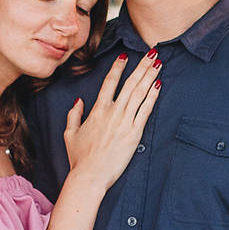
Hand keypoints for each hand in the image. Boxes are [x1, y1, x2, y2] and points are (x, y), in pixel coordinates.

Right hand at [61, 51, 160, 194]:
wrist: (89, 176)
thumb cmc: (79, 158)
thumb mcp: (70, 133)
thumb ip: (74, 114)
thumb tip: (79, 100)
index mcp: (97, 110)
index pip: (109, 83)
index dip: (118, 68)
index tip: (125, 57)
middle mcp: (112, 112)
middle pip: (129, 83)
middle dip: (142, 66)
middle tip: (151, 52)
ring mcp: (124, 122)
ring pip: (139, 93)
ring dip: (150, 76)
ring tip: (158, 64)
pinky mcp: (134, 133)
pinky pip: (145, 110)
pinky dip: (152, 96)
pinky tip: (158, 85)